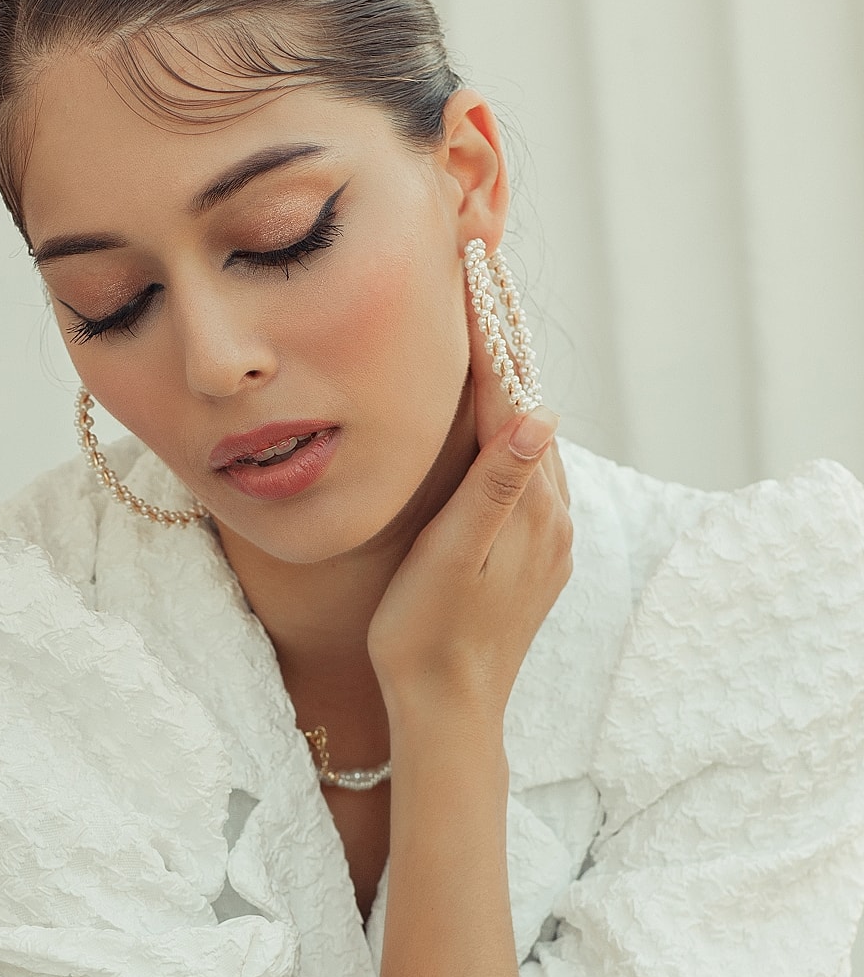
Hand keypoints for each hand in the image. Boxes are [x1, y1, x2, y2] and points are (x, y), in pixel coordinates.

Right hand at [366, 265, 572, 714]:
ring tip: (486, 324)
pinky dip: (509, 428)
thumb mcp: (453, 557)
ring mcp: (547, 532)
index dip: (491, 328)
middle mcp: (550, 510)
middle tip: (483, 272)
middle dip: (505, 337)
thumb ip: (495, 485)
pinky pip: (527, 471)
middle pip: (527, 402)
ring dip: (509, 380)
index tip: (478, 266)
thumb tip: (539, 412)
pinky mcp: (537, 552)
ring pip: (528, 435)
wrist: (449, 709)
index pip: (510, 394)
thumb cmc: (427, 633)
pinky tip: (493, 418)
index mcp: (527, 503)